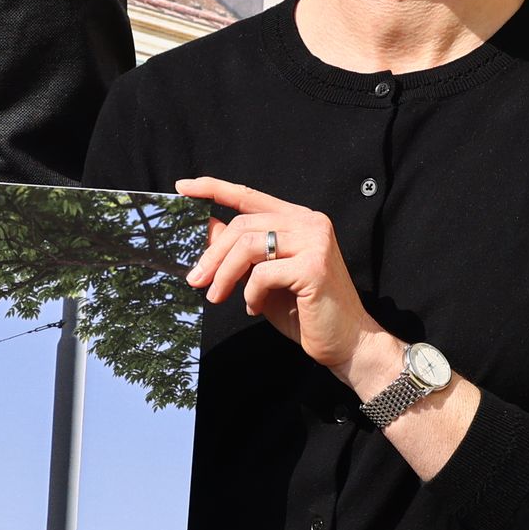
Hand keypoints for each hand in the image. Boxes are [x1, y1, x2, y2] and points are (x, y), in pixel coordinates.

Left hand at [176, 177, 372, 381]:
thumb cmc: (304, 310)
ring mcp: (315, 242)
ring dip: (225, 275)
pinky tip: (255, 308)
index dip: (214, 188)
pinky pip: (263, 273)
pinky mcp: (314, 266)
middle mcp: (309, 223)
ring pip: (249, 245)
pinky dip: (251, 294)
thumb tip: (206, 227)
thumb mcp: (263, 276)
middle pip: (243, 224)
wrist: (346, 342)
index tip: (182, 187)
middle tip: (195, 279)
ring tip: (217, 297)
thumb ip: (240, 250)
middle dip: (212, 254)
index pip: (250, 195)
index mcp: (298, 220)